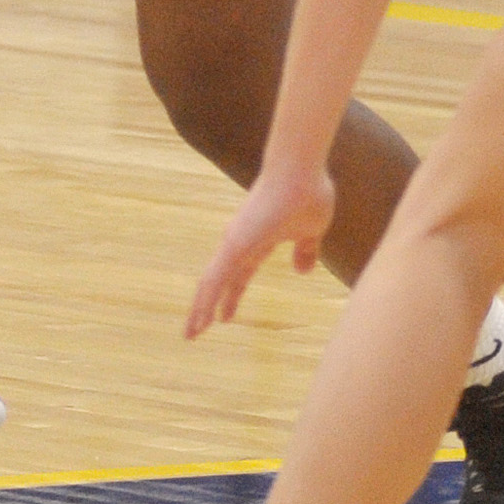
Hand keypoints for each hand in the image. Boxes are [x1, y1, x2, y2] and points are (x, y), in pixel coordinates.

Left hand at [186, 162, 336, 338]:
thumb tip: (303, 271)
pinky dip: (206, 298)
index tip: (225, 317)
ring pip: (210, 282)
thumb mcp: (312, 231)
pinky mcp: (234, 243)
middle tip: (195, 330)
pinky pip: (216, 277)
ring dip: (200, 308)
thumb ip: (306, 250)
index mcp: (258, 241)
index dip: (231, 296)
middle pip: (218, 281)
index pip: (239, 275)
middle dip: (207, 307)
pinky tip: (200, 317)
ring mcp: (234, 242)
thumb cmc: (308, 193)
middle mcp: (239, 242)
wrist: (301, 170)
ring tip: (191, 333)